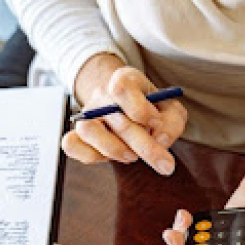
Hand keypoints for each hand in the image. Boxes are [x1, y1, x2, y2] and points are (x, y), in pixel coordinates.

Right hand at [62, 57, 186, 175]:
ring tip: (133, 156)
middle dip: (144, 145)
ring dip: (115, 149)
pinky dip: (90, 156)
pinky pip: (71, 145)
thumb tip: (160, 139)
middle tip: (166, 164)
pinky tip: (111, 158)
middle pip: (114, 117)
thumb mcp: (172, 112)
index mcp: (125, 80)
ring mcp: (87, 115)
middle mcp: (102, 95)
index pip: (121, 87)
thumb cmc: (154, 112)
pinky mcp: (78, 135)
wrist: (132, 114)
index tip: (156, 122)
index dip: (140, 109)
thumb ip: (172, 123)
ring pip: (88, 130)